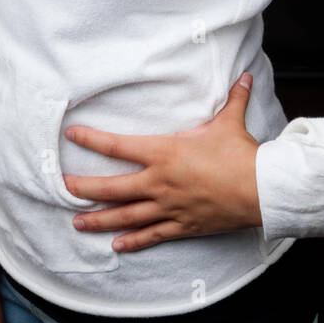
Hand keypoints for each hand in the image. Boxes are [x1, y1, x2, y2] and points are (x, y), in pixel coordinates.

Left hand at [61, 73, 262, 252]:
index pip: (118, 146)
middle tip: (63, 189)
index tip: (71, 135)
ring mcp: (168, 207)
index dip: (92, 139)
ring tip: (77, 223)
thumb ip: (232, 99)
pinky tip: (117, 246)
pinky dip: (133, 242)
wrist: (260, 191)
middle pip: (111, 188)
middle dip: (83, 189)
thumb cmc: (241, 154)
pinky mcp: (181, 226)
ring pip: (125, 217)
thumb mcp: (230, 123)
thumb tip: (243, 75)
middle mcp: (159, 182)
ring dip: (99, 221)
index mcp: (165, 152)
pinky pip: (151, 236)